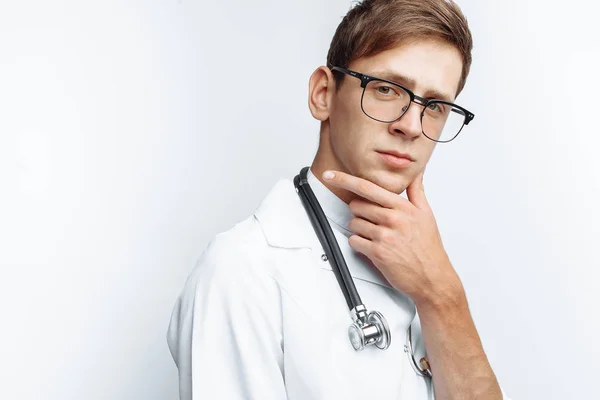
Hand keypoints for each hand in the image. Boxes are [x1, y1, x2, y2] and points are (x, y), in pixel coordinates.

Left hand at [322, 169, 461, 304]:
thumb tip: (416, 172)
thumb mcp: (426, 214)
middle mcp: (393, 219)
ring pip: (354, 223)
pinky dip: (359, 244)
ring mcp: (384, 236)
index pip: (368, 187)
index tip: (331, 175)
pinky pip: (354, 241)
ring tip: (378, 236)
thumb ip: (417, 191)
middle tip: (375, 222)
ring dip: (360, 230)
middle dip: (361, 213)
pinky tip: (373, 247)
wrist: (432, 276)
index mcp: (403, 207)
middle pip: (356, 205)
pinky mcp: (377, 252)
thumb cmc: (428, 248)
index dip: (345, 179)